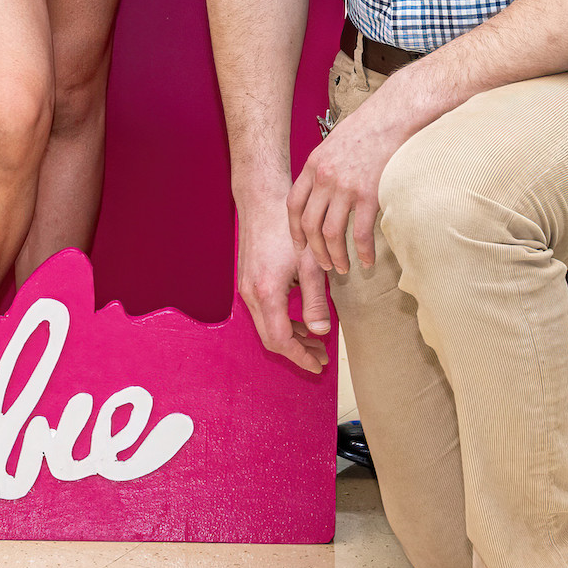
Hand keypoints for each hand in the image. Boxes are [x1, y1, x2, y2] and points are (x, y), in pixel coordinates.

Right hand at [234, 192, 333, 371]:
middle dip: (297, 351)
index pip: (281, 340)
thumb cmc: (287, 229)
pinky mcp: (247, 280)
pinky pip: (263, 312)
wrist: (262, 201)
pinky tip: (301, 318)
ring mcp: (246, 288)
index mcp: (266, 293)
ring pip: (266, 325)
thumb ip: (316, 301)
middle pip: (271, 338)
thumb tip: (322, 332)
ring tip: (316, 340)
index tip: (318, 365)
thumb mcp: (311, 264)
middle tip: (322, 356)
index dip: (300, 357)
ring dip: (290, 336)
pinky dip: (282, 321)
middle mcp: (250, 294)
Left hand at [290, 92, 410, 276]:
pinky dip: (362, 252)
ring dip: (335, 257)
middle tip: (323, 267)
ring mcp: (346, 187)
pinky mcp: (369, 194)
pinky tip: (366, 261)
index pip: (293, 206)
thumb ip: (324, 168)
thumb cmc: (367, 129)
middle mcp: (325, 178)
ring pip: (331, 233)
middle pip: (309, 225)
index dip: (294, 231)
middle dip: (314, 252)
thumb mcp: (333, 145)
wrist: (393, 116)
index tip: (301, 247)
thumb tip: (321, 192)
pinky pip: (360, 232)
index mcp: (313, 166)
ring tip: (343, 269)